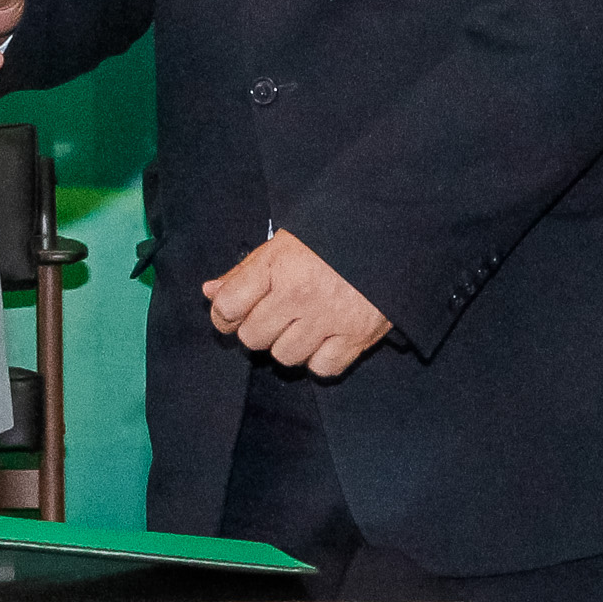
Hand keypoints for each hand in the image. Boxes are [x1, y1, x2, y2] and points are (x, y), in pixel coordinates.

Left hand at [202, 231, 391, 378]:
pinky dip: (320, 359)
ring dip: (288, 345)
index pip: (227, 307)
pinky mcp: (358, 336)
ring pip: (284, 356)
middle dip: (258, 329)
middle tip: (275, 315)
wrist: (392, 232)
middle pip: (253, 337)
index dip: (225, 314)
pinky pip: (322, 368)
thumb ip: (244, 271)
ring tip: (302, 325)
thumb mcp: (283, 244)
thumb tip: (209, 293)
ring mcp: (329, 318)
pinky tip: (324, 339)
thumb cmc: (333, 236)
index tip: (234, 313)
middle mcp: (299, 294)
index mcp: (278, 265)